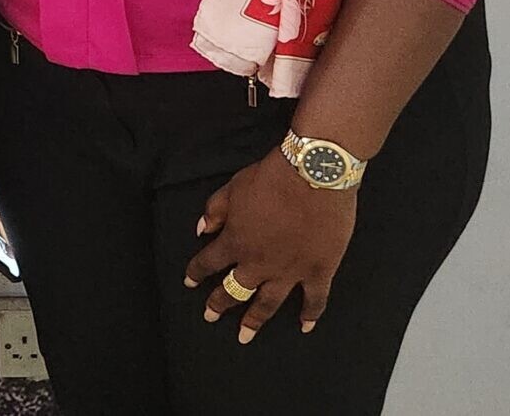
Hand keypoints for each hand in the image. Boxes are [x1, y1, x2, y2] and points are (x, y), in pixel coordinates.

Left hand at [185, 152, 358, 340]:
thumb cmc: (271, 178)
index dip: (196, 273)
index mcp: (235, 242)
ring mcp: (289, 271)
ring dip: (254, 321)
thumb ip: (214, 211)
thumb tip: (201, 230)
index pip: (208, 263)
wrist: (314, 174)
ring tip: (245, 336)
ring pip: (268, 304)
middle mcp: (258, 263)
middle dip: (219, 304)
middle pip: (234, 290)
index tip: (189, 283)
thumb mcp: (232, 187)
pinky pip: (314, 300)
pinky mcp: (319, 271)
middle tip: (210, 317)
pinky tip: (304, 327)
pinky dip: (310, 315)